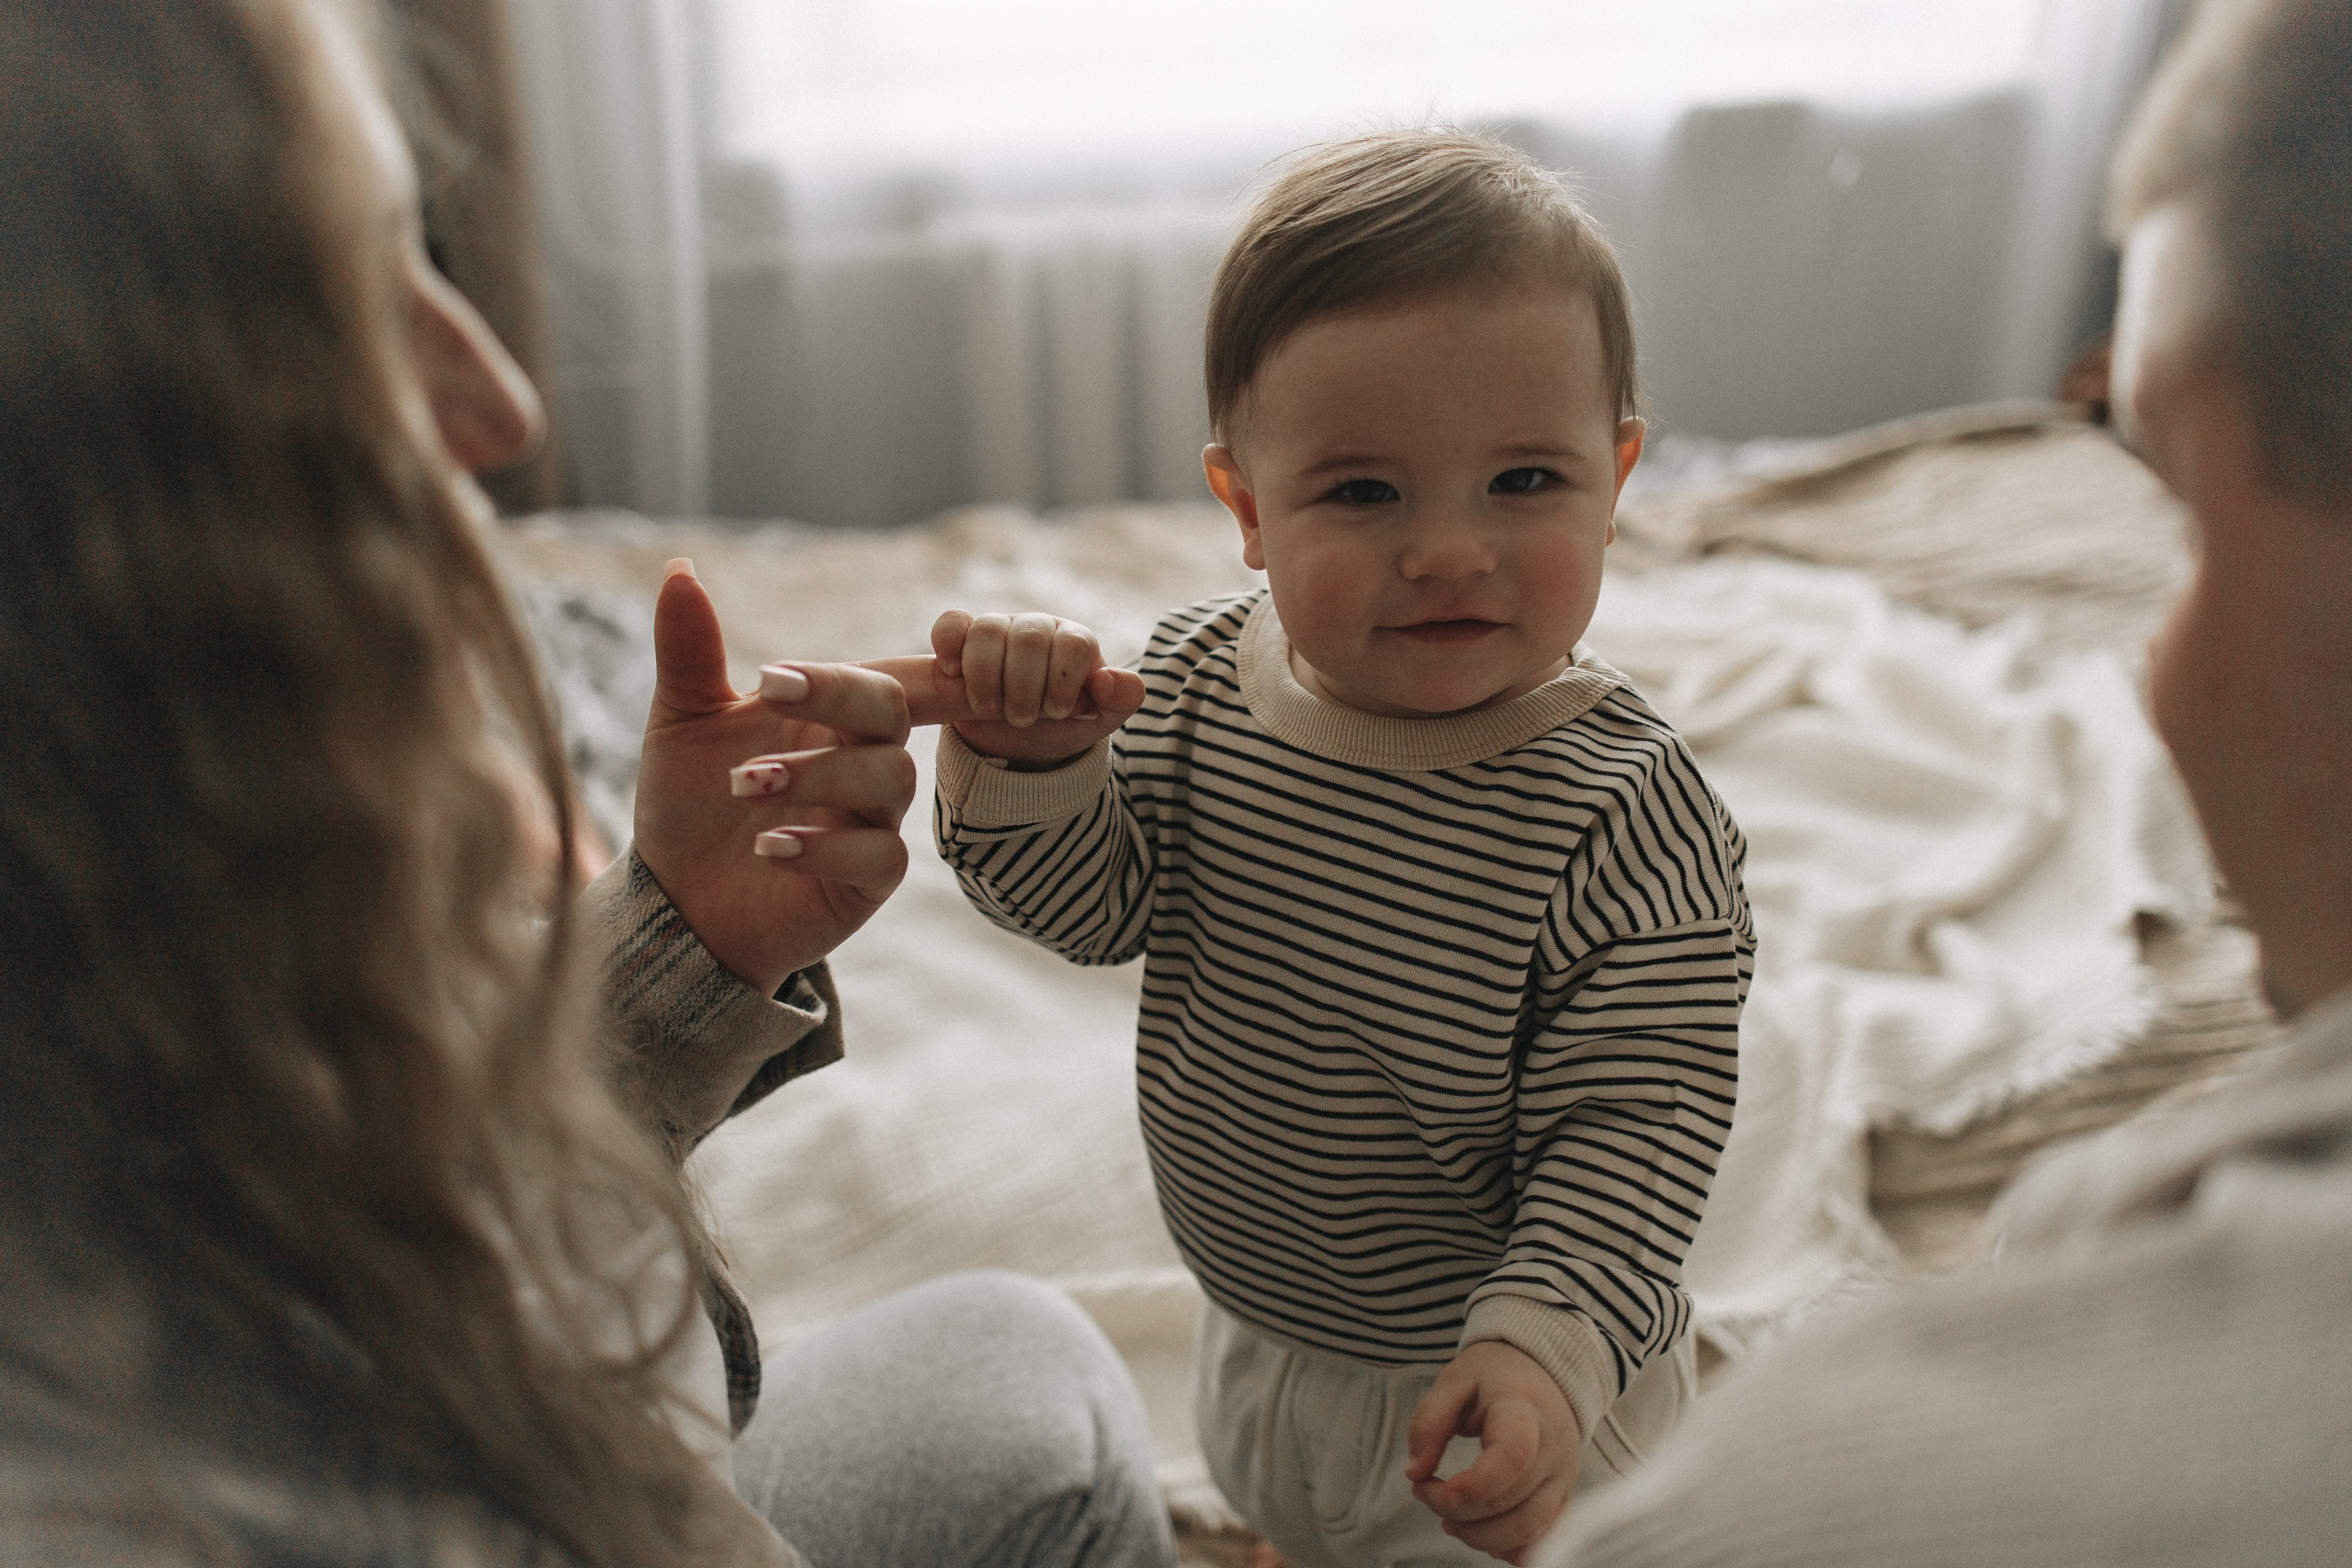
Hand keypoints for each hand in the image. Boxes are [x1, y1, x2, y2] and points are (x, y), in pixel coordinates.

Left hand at [631, 560, 914, 996]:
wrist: (674, 900)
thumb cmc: (690, 804)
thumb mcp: (680, 723)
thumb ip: (688, 651)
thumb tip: (679, 570)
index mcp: (828, 714)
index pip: (873, 671)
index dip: (841, 669)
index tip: (773, 678)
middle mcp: (860, 759)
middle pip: (892, 707)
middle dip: (836, 696)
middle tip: (766, 696)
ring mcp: (871, 821)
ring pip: (892, 777)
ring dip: (819, 774)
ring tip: (744, 783)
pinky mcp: (868, 881)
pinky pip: (881, 855)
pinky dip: (826, 845)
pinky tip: (769, 846)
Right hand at [872, 609, 1144, 768]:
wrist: (1016, 740)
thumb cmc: (1061, 725)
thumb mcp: (1096, 721)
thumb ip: (1119, 700)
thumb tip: (1112, 680)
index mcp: (1076, 642)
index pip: (1075, 643)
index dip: (1064, 679)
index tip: (1057, 712)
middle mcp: (1039, 628)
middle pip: (1030, 637)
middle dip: (1024, 685)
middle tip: (1021, 719)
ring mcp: (999, 629)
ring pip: (989, 629)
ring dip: (985, 674)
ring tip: (989, 709)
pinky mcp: (963, 638)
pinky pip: (952, 623)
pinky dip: (949, 644)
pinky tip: (952, 672)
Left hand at [1405, 1342, 1581, 1564]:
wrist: (1544, 1373)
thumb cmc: (1495, 1376)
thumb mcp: (1453, 1381)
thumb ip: (1429, 1423)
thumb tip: (1415, 1473)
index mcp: (1525, 1414)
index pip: (1511, 1460)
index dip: (1468, 1488)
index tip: (1426, 1485)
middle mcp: (1553, 1452)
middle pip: (1511, 1505)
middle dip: (1457, 1512)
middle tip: (1425, 1491)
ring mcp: (1562, 1478)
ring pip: (1526, 1530)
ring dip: (1479, 1536)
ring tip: (1449, 1517)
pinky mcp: (1562, 1497)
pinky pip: (1541, 1537)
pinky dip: (1508, 1546)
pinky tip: (1481, 1534)